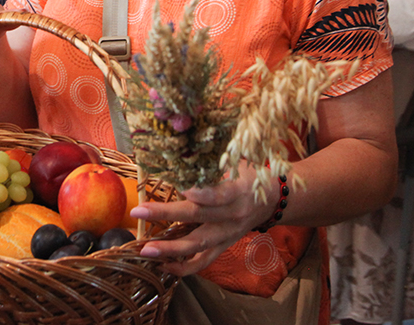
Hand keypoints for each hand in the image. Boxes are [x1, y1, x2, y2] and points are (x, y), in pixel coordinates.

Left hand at [131, 162, 277, 276]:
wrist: (274, 200)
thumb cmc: (249, 174)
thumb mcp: (236, 160)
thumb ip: (212, 158)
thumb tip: (180, 145)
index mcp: (238, 191)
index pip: (219, 194)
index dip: (202, 193)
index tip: (182, 187)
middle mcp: (232, 215)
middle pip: (198, 217)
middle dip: (166, 215)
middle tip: (139, 211)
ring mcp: (227, 234)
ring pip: (198, 246)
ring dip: (170, 250)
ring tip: (145, 249)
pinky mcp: (224, 246)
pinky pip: (203, 262)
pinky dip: (183, 268)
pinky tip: (161, 265)